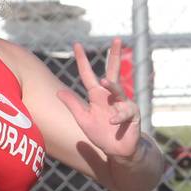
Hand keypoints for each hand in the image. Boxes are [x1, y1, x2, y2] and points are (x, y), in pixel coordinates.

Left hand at [58, 39, 141, 159]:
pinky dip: (117, 116)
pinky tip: (112, 121)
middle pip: (113, 71)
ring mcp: (122, 103)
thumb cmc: (100, 133)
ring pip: (118, 89)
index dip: (82, 60)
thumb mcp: (83, 119)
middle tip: (117, 40)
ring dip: (111, 85)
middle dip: (115, 55)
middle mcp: (110, 95)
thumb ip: (73, 105)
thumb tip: (58, 91)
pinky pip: (125, 111)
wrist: (116, 151)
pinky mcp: (132, 114)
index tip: (76, 44)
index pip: (88, 74)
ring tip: (103, 82)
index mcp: (97, 95)